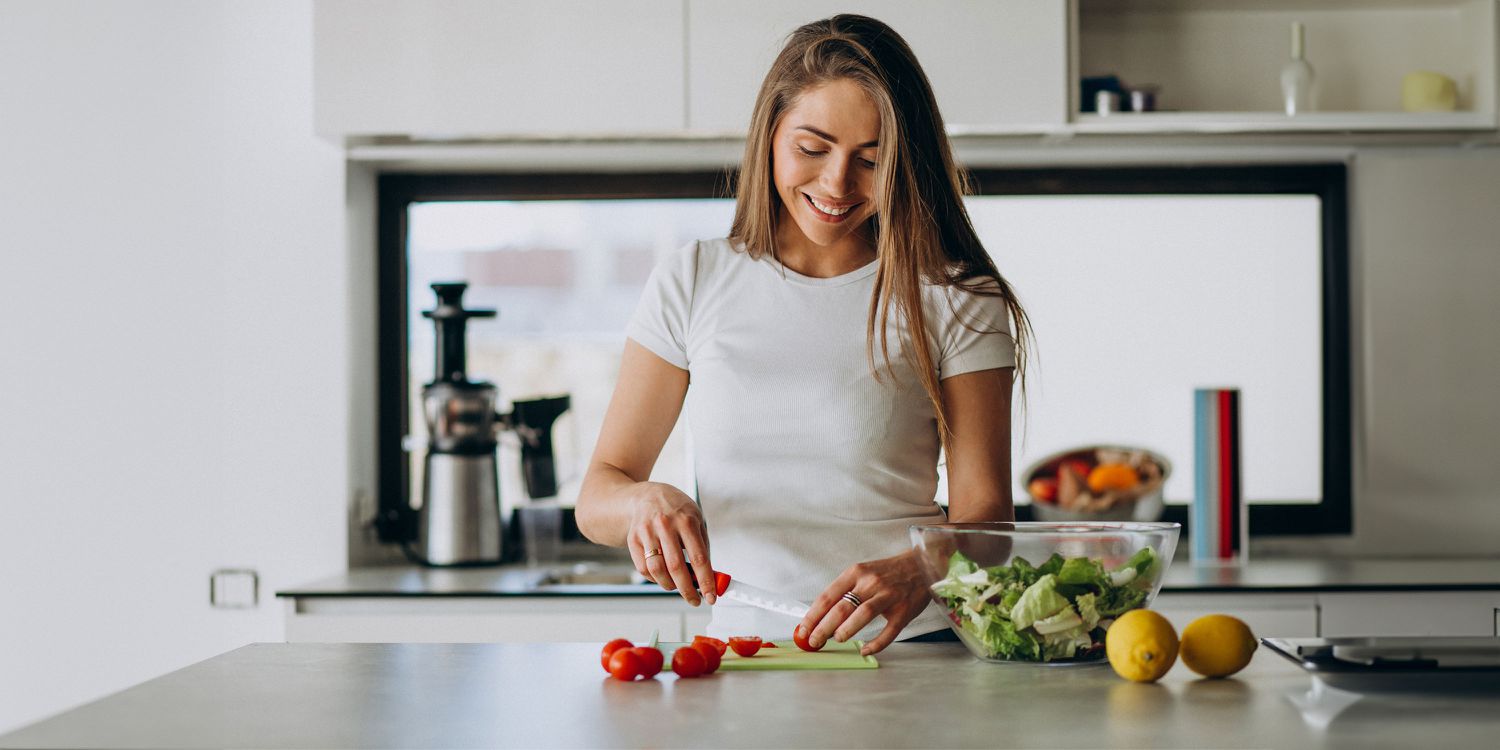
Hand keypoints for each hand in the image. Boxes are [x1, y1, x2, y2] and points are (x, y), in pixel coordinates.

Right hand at [626, 482, 714, 605]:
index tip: (711, 596)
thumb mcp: (696, 519)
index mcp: (686, 520)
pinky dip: (654, 578)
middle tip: (694, 600)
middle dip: (687, 590)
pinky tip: (662, 576)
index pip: (698, 557)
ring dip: (669, 585)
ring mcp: (647, 532)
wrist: (646, 496)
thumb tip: (710, 576)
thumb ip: (702, 546)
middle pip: (676, 567)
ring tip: (677, 587)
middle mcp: (665, 525)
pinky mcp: (633, 539)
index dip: (706, 580)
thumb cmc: (675, 510)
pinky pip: (643, 568)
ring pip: (657, 570)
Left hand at [798, 549, 930, 655]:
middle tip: (814, 641)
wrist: (922, 565)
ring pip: (863, 614)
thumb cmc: (888, 572)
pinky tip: (865, 649)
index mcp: (856, 573)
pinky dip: (876, 643)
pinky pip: (888, 631)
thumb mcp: (864, 572)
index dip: (813, 615)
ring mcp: (889, 596)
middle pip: (842, 607)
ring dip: (846, 630)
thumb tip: (821, 616)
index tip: (803, 629)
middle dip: (823, 627)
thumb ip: (845, 591)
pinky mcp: (904, 611)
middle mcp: (871, 583)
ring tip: (836, 639)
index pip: (828, 596)